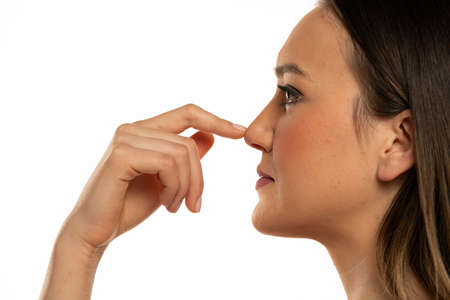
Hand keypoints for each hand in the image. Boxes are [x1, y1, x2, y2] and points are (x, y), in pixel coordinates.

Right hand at [56, 103, 246, 250]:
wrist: (97, 231)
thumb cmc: (130, 205)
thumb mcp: (167, 179)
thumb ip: (184, 157)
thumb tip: (210, 136)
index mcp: (145, 131)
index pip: (187, 113)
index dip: (216, 120)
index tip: (241, 132)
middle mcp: (133, 129)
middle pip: (189, 142)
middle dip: (198, 178)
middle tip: (193, 205)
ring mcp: (125, 138)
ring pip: (182, 153)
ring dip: (186, 187)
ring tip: (175, 206)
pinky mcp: (121, 154)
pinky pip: (167, 163)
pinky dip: (174, 187)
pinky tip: (166, 204)